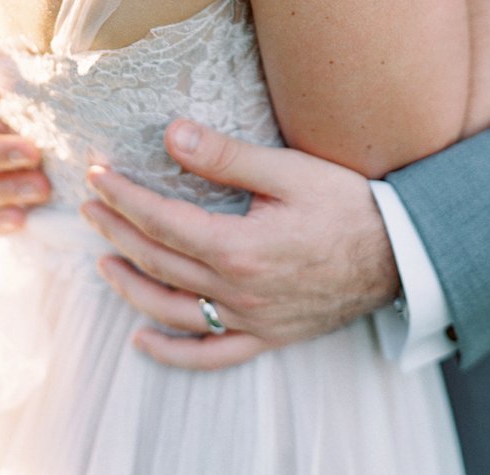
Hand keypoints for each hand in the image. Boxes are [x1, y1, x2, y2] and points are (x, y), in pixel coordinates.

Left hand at [81, 120, 398, 369]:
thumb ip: (227, 156)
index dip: (124, 197)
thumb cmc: (347, 203)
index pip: (161, 221)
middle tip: (89, 206)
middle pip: (158, 262)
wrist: (400, 253)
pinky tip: (144, 340)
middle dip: (117, 231)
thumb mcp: (288, 170)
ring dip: (130, 285)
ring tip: (103, 261)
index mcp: (238, 247)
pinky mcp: (267, 335)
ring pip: (172, 310)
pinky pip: (211, 354)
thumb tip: (172, 134)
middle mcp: (236, 291)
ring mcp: (250, 319)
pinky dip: (172, 352)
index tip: (98, 175)